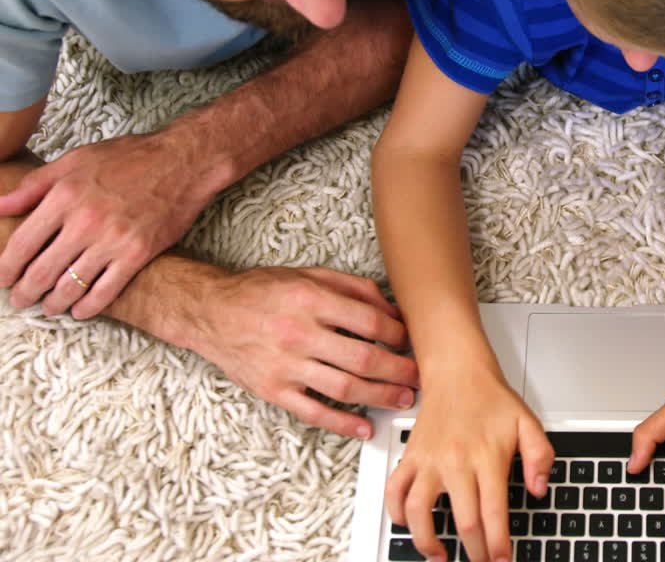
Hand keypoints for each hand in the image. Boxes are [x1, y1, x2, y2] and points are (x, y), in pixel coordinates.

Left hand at [0, 132, 217, 318]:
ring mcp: (113, 240)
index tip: (2, 278)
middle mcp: (85, 221)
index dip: (6, 267)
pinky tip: (80, 311)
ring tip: (48, 307)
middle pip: (42, 270)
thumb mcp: (75, 159)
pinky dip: (89, 306)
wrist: (182, 162)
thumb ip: (34, 185)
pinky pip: (106, 290)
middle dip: (25, 292)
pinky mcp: (138, 254)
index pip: (22, 243)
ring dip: (54, 303)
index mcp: (64, 196)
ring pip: (71, 285)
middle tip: (20, 299)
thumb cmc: (130, 157)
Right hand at [188, 266, 419, 437]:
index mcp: (310, 299)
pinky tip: (364, 427)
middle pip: (363, 359)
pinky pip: (313, 412)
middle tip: (418, 377)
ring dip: (380, 397)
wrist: (210, 312)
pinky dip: (342, 423)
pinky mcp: (273, 390)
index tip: (411, 341)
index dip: (398, 334)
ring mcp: (285, 365)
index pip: (370, 322)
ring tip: (402, 399)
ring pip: (344, 388)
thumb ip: (354, 288)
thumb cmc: (262, 292)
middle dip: (399, 371)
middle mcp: (298, 333)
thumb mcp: (310, 274)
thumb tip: (393, 309)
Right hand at [387, 359, 553, 561]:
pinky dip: (397, 513)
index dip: (497, 545)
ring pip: (419, 512)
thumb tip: (539, 488)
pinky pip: (394, 491)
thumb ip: (539, 457)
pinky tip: (409, 524)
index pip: (493, 512)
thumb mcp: (528, 423)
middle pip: (463, 521)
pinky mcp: (411, 457)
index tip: (502, 561)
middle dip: (474, 552)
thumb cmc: (491, 399)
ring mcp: (428, 462)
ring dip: (427, 542)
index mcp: (486, 458)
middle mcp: (455, 462)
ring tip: (440, 556)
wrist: (457, 372)